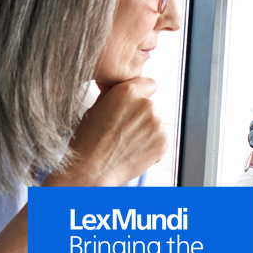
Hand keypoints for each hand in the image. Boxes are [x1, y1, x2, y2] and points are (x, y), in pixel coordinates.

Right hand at [50, 78, 165, 186]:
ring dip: (146, 131)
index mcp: (128, 91)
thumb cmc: (88, 140)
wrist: (91, 169)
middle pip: (151, 106)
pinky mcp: (164, 140)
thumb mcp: (97, 108)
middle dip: (141, 116)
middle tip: (122, 131)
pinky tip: (134, 152)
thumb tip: (123, 88)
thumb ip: (116, 96)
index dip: (141, 94)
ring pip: (156, 123)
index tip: (134, 105)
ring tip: (125, 144)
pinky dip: (152, 145)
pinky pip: (161, 139)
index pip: (149, 84)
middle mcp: (146, 104)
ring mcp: (157, 123)